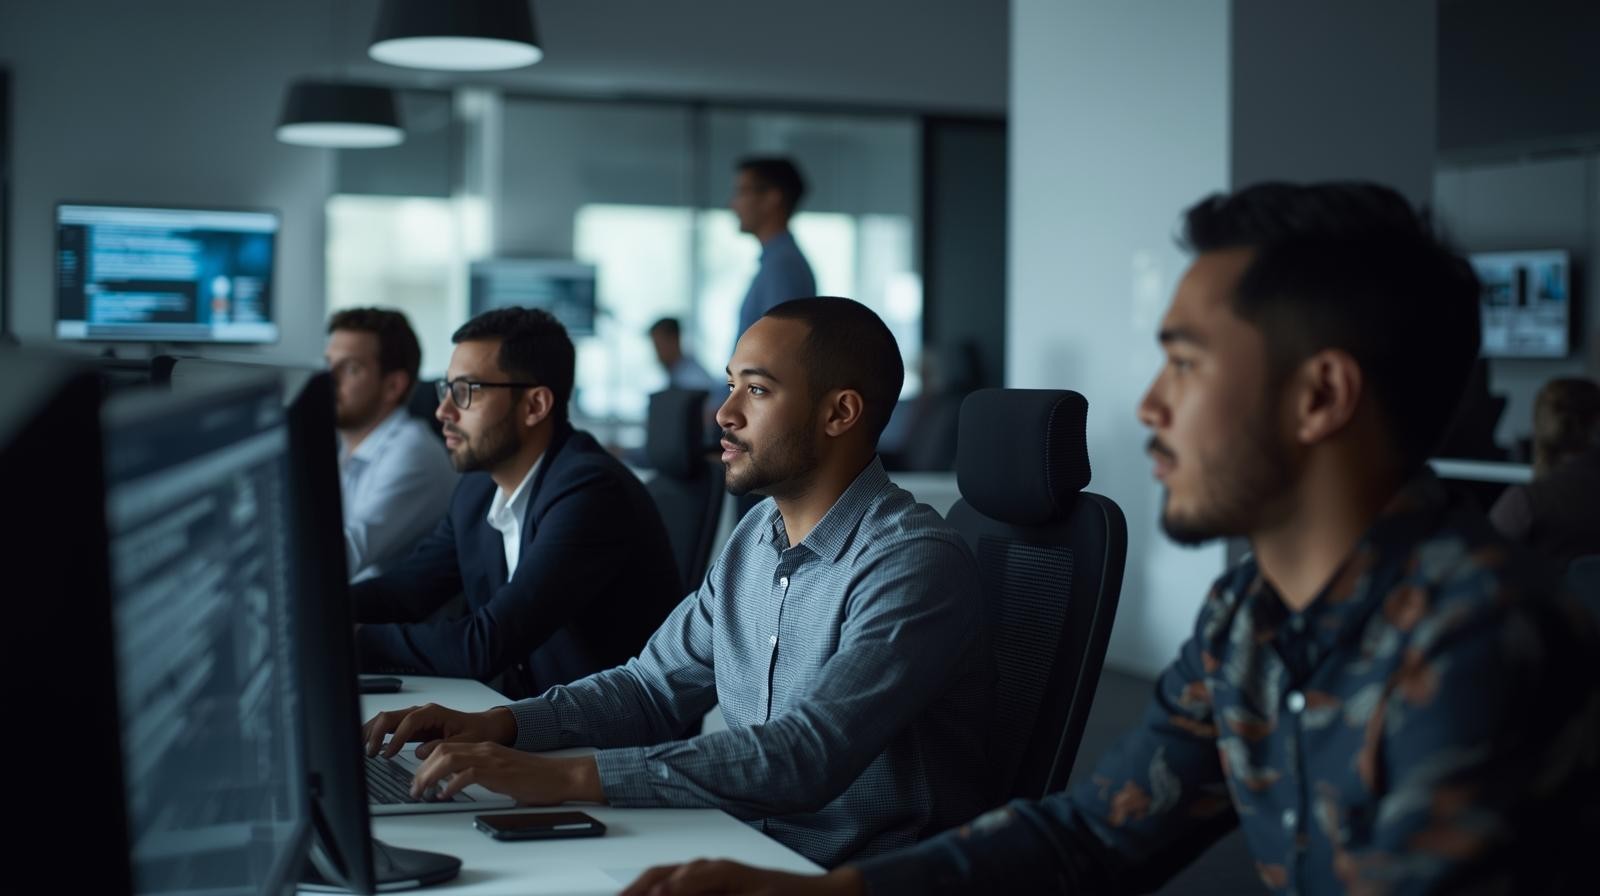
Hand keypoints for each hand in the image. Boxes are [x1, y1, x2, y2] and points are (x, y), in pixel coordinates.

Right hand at [361, 703, 516, 758]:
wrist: (484, 727)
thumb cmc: (476, 732)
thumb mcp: (465, 741)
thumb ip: (443, 746)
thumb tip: (421, 752)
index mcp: (433, 713)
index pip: (408, 721)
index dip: (396, 737)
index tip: (388, 753)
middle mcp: (421, 712)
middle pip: (390, 716)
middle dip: (375, 732)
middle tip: (369, 752)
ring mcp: (415, 718)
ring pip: (386, 719)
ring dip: (372, 732)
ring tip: (362, 748)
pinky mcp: (412, 727)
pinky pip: (390, 727)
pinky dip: (377, 734)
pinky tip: (370, 746)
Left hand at [410, 741, 604, 803]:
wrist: (560, 776)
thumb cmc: (537, 778)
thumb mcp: (503, 773)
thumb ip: (483, 774)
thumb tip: (459, 786)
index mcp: (484, 748)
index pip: (446, 747)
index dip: (426, 762)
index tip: (418, 779)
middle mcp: (485, 749)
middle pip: (442, 750)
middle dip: (421, 769)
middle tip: (413, 788)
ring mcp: (491, 759)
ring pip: (449, 759)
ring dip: (429, 776)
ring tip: (421, 791)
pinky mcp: (498, 773)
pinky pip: (467, 774)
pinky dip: (450, 785)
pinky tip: (445, 795)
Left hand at [620, 861, 862, 895]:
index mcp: (702, 880)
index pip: (655, 880)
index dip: (633, 890)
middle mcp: (711, 871)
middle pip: (660, 874)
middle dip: (635, 889)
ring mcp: (728, 874)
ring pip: (683, 875)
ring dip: (657, 885)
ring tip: (633, 895)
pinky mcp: (746, 878)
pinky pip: (713, 876)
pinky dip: (689, 882)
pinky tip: (671, 888)